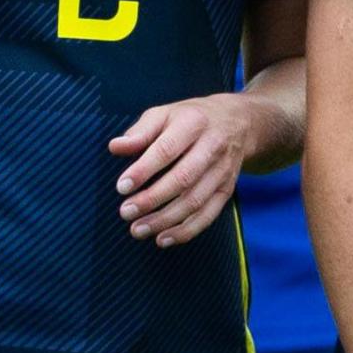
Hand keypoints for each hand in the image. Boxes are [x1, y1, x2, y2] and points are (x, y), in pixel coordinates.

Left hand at [111, 92, 272, 246]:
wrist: (238, 122)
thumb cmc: (190, 118)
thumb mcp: (165, 113)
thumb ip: (140, 132)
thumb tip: (115, 147)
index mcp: (193, 123)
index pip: (167, 149)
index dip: (144, 170)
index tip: (122, 187)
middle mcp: (212, 147)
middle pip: (183, 178)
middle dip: (153, 199)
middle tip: (126, 213)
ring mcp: (222, 171)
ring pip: (195, 201)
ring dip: (165, 220)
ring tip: (137, 230)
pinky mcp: (227, 190)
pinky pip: (208, 215)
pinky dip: (186, 231)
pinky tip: (163, 239)